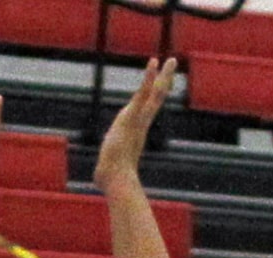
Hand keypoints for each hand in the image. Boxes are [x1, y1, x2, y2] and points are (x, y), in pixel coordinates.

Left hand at [93, 58, 176, 190]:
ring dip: (163, 76)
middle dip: (164, 83)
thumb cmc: (111, 182)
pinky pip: (143, 94)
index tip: (156, 88)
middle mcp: (141, 126)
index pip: (143, 113)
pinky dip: (149, 78)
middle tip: (172, 68)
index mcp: (135, 135)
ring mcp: (140, 120)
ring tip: (172, 60)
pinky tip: (154, 63)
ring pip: (155, 95)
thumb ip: (106, 170)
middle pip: (155, 100)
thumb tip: (99, 182)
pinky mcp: (134, 116)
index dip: (148, 100)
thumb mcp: (107, 171)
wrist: (117, 180)